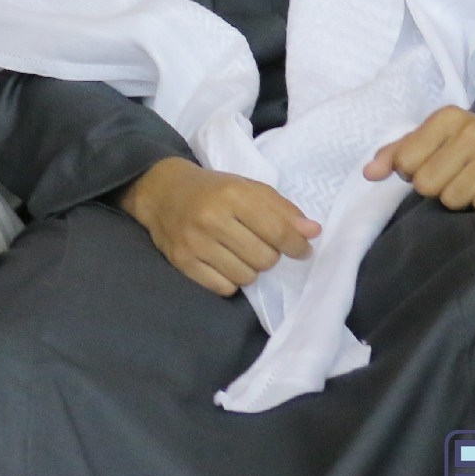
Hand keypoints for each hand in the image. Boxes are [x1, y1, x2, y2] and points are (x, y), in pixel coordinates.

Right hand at [117, 156, 322, 296]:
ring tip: (239, 253)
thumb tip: (312, 233)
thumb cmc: (212, 190)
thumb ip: (282, 209)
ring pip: (246, 277)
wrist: (161, 191)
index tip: (301, 249)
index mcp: (233, 195)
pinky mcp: (182, 261)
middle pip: (265, 259)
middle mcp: (212, 219)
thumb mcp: (248, 188)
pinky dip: (230, 280)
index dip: (297, 246)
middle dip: (269, 255)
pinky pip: (224, 287)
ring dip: (250, 269)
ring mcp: (194, 242)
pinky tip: (223, 263)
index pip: (278, 232)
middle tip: (258, 244)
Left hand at [363, 106, 474, 210]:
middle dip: (435, 188)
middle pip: (428, 185)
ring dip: (459, 198)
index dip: (412, 172)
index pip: (405, 163)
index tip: (429, 164)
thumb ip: (392, 155)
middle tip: (452, 177)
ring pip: (454, 199)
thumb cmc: (460, 147)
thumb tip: (369, 174)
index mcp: (448, 117)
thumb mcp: (426, 141)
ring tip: (471, 183)